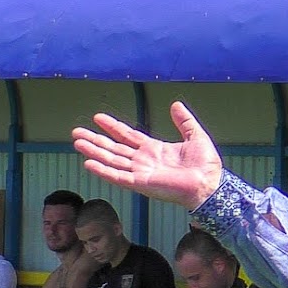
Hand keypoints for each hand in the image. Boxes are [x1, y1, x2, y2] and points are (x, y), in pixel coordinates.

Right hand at [72, 101, 222, 209]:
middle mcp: (144, 161)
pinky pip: (118, 176)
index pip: (128, 136)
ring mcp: (141, 173)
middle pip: (114, 148)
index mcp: (155, 150)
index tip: (98, 118)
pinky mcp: (142, 184)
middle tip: (76, 132)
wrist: (211, 184)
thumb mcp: (195, 135)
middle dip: (96, 140)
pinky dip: (103, 171)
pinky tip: (88, 163)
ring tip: (77, 142)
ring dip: (94, 152)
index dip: (113, 127)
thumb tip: (175, 104)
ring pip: (112, 160)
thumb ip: (184, 120)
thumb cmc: (206, 165)